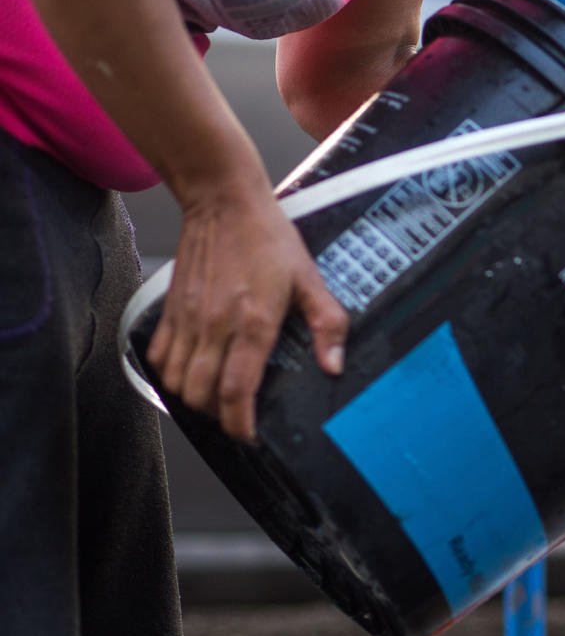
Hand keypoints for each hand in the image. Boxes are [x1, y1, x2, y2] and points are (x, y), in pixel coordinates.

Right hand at [146, 176, 347, 440]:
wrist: (223, 200)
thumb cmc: (268, 238)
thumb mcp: (311, 280)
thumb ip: (328, 325)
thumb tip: (335, 365)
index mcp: (253, 322)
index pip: (237, 390)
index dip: (241, 423)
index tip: (251, 435)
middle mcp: (215, 325)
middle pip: (201, 394)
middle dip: (219, 417)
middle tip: (239, 417)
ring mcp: (188, 318)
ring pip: (177, 381)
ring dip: (194, 399)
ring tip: (216, 400)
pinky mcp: (170, 309)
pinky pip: (159, 357)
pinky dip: (170, 375)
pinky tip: (192, 375)